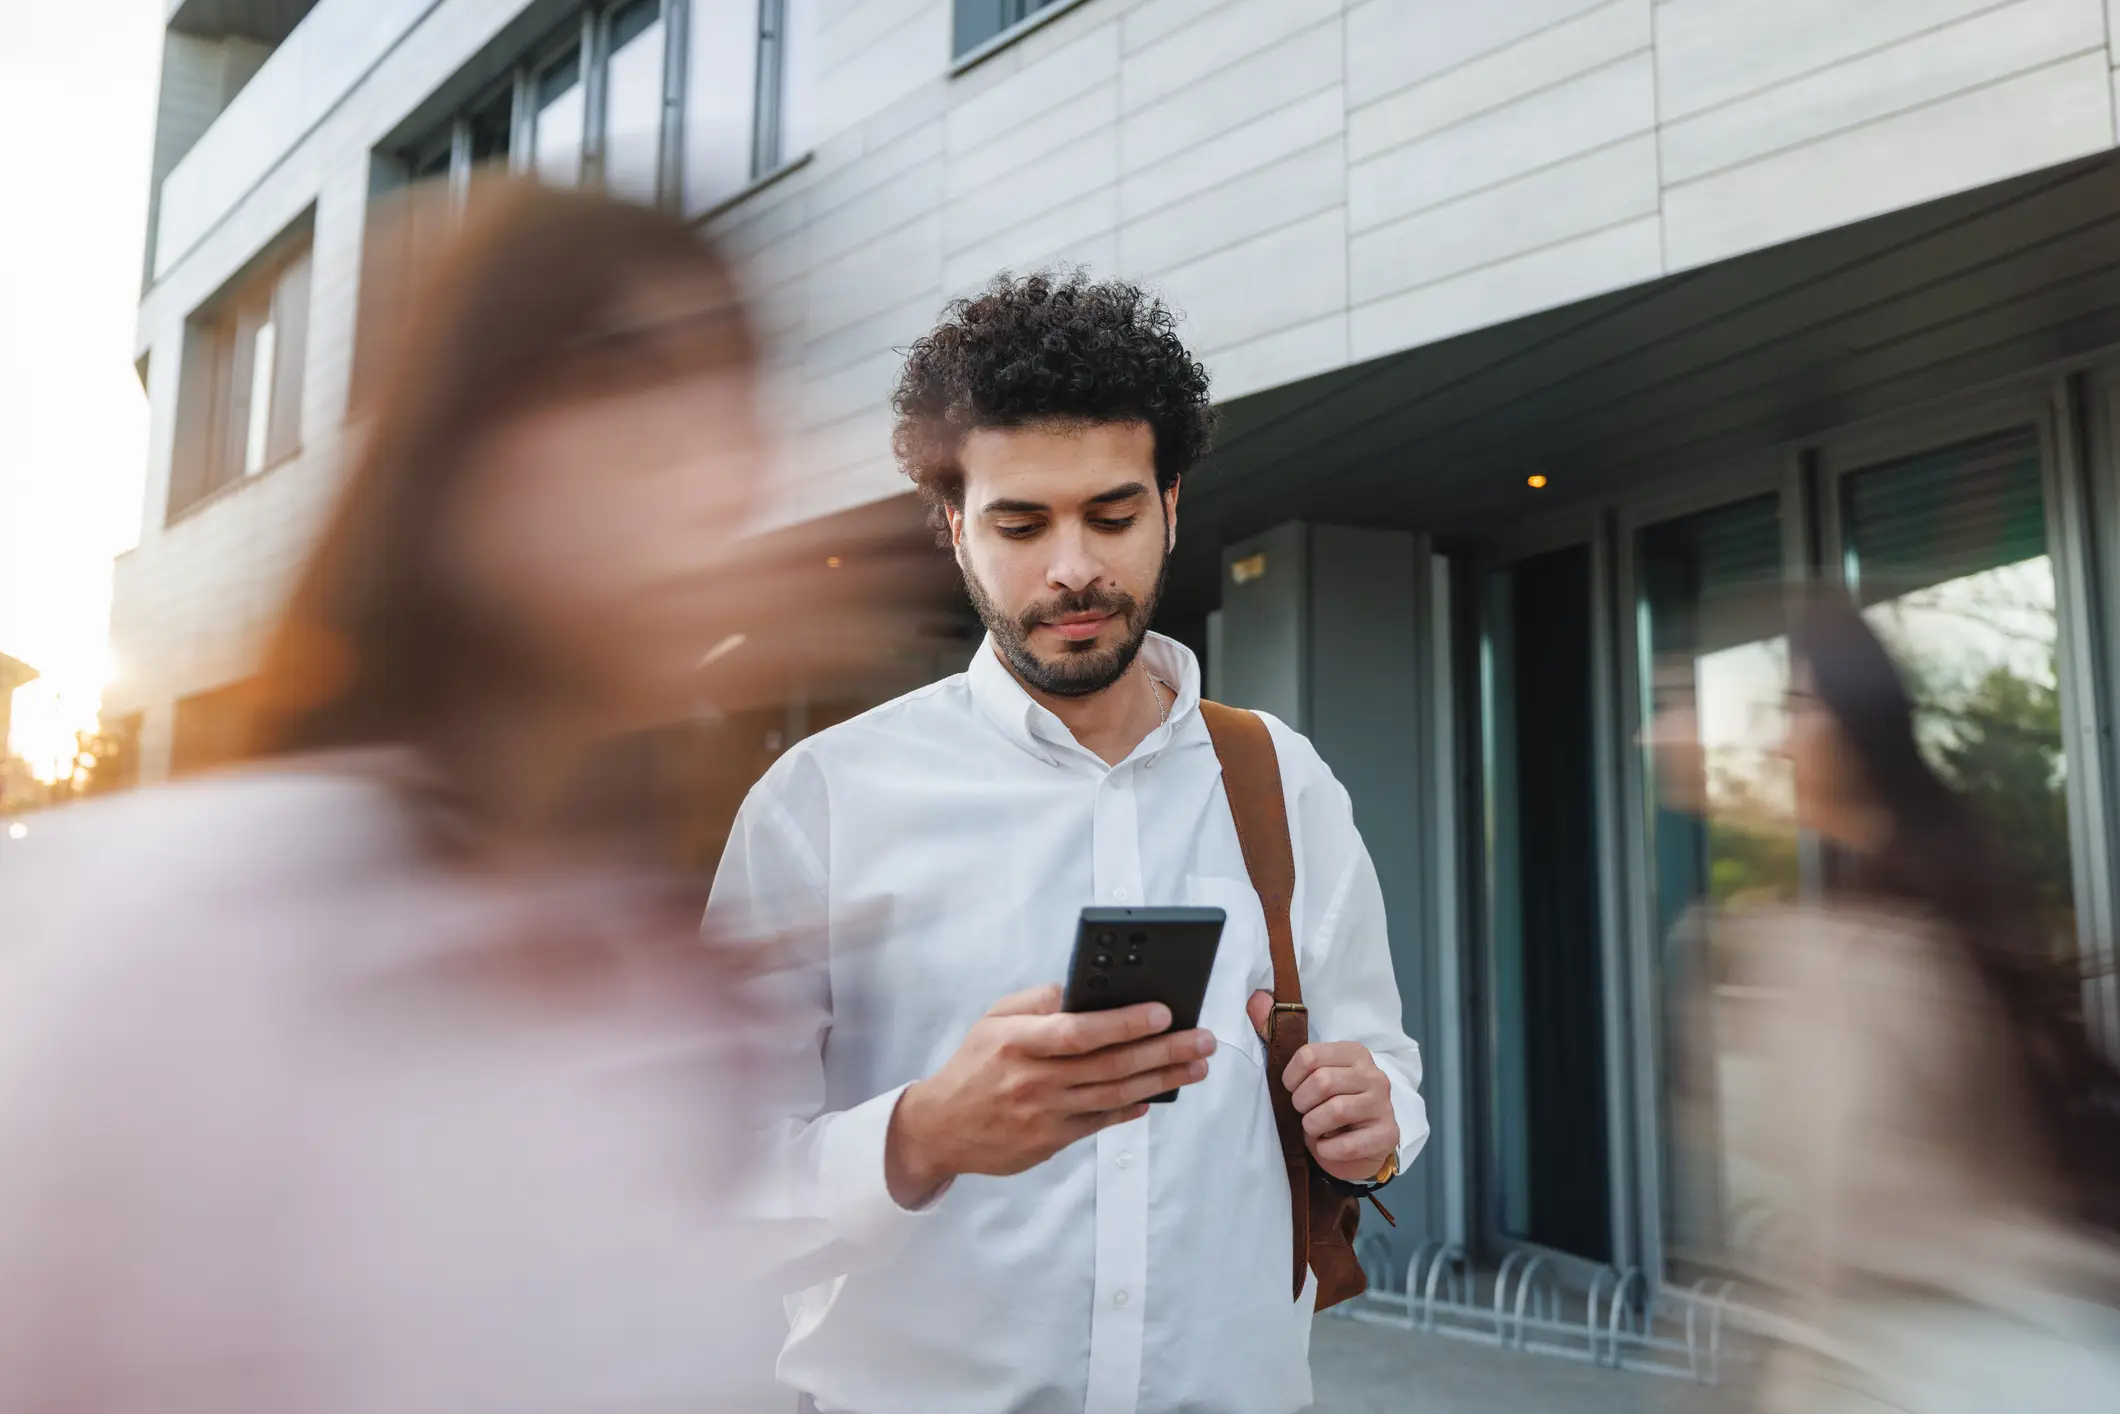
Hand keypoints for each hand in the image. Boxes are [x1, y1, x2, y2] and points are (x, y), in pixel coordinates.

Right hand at [885, 984, 1216, 1206]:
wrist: (940, 1127)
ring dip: (1161, 1080)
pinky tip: (1159, 1095)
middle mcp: (1033, 1078)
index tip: (1164, 1012)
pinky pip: (1101, 1122)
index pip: (1080, 1031)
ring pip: (1114, 1096)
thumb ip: (1038, 1001)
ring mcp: (1043, 1114)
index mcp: (1018, 1040)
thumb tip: (1084, 989)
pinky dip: (1132, 1109)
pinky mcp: (1050, 1142)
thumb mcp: (993, 1019)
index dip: (1125, 1022)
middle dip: (1163, 1051)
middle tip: (1203, 1040)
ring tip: (1196, 1067)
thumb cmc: (974, 1064)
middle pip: (1109, 1065)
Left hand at [1247, 990, 1399, 1183]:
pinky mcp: (1387, 1135)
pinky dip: (1327, 1150)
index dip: (1290, 1077)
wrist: (1360, 1143)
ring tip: (1314, 1128)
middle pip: (1321, 1082)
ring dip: (1313, 1126)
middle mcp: (1373, 1075)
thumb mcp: (1305, 1070)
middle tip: (1303, 1112)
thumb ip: (1277, 1033)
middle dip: (1301, 1103)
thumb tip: (1256, 998)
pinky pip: (1347, 1144)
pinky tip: (1327, 1145)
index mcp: (1353, 1053)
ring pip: (1335, 1111)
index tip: (1291, 1089)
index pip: (1309, 1055)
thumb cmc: (1327, 1102)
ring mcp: (1384, 1105)